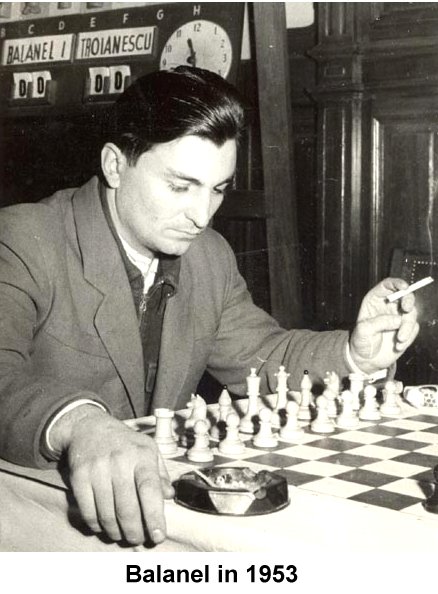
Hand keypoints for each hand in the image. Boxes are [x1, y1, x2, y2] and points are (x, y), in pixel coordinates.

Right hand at [51, 406, 173, 545]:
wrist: (90, 428)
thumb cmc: (125, 443)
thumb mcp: (149, 449)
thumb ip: (161, 473)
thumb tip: (169, 496)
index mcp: (141, 455)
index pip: (149, 490)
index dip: (154, 516)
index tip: (158, 536)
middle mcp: (120, 462)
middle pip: (127, 508)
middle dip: (135, 532)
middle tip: (138, 539)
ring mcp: (97, 469)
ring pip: (107, 514)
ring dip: (116, 532)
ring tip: (122, 535)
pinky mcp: (79, 477)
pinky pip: (88, 511)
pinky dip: (96, 525)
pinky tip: (104, 526)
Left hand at [349, 277, 418, 373]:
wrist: (366, 360)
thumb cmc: (361, 342)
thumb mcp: (364, 330)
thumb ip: (379, 322)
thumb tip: (398, 320)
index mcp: (375, 300)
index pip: (388, 285)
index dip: (397, 284)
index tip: (404, 287)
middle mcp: (389, 306)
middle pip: (405, 296)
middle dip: (408, 300)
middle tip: (407, 309)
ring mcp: (399, 317)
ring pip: (412, 313)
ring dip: (408, 326)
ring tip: (399, 339)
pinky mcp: (406, 329)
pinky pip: (414, 328)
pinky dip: (408, 337)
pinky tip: (398, 345)